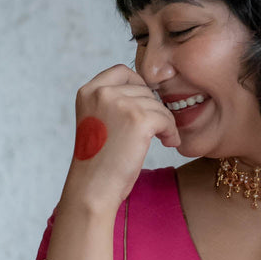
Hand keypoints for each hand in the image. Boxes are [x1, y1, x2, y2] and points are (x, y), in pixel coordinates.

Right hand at [64, 64, 179, 208]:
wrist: (94, 188)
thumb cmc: (99, 162)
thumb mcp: (97, 122)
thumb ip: (112, 102)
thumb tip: (147, 90)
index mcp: (88, 91)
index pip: (122, 71)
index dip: (139, 86)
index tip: (145, 107)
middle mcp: (102, 92)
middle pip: (144, 89)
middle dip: (154, 109)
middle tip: (156, 130)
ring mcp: (120, 103)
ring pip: (158, 104)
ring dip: (165, 122)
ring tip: (162, 139)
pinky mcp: (138, 119)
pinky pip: (166, 118)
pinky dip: (171, 132)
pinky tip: (167, 143)